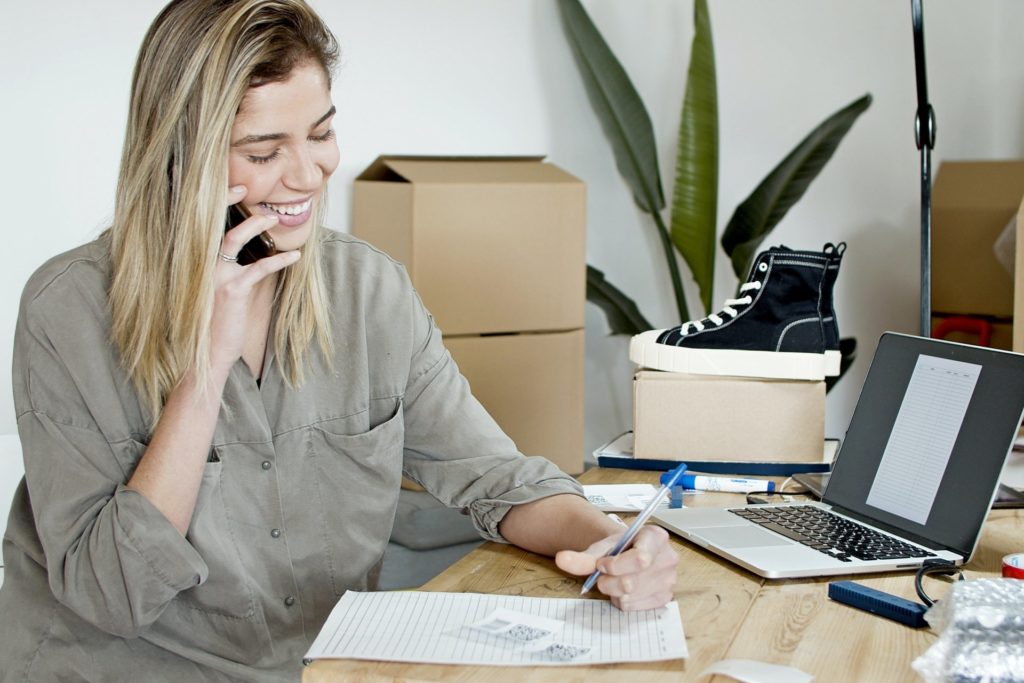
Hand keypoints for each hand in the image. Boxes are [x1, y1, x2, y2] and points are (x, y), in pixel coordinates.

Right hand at [210, 186, 299, 371]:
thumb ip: (223, 269)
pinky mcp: (232, 290)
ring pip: (235, 238)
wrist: (206, 353)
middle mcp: (199, 264)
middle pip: (211, 222)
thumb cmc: (213, 321)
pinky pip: (260, 267)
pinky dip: (280, 260)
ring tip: (274, 219)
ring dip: (257, 225)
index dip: (210, 202)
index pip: (197, 224)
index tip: (228, 187)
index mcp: (194, 262)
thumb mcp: (213, 291)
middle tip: (246, 188)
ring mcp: (214, 275)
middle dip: (227, 199)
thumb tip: (247, 252)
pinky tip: (295, 257)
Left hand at [554, 525, 678, 610]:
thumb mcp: (601, 547)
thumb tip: (562, 559)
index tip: (601, 564)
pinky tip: (624, 590)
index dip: (615, 565)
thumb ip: (582, 555)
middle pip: (631, 581)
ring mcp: (669, 580)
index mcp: (656, 537)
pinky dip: (622, 600)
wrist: (627, 553)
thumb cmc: (618, 548)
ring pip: (631, 596)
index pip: (640, 559)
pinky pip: (635, 606)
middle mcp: (668, 557)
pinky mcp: (664, 597)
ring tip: (614, 579)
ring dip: (613, 591)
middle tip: (602, 575)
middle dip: (608, 581)